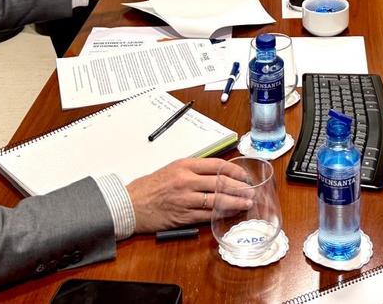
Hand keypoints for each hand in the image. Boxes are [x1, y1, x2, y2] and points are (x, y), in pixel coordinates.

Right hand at [128, 158, 253, 233]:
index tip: (244, 175)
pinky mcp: (183, 216)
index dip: (234, 171)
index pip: (216, 165)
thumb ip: (193, 169)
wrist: (131, 204)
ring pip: (216, 200)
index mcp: (184, 165)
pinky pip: (206, 215)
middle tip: (251, 191)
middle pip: (220, 183)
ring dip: (234, 202)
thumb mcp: (172, 168)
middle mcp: (186, 181)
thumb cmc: (150, 186)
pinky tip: (230, 213)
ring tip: (246, 203)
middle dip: (239, 187)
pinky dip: (220, 214)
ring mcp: (185, 199)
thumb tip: (217, 172)